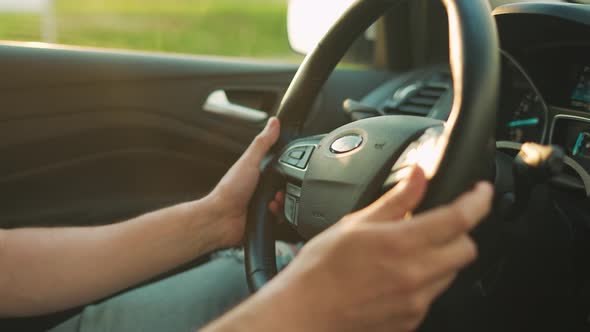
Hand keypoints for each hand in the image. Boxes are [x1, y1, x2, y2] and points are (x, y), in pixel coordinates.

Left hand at [207, 117, 279, 247]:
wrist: (222, 219)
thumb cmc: (230, 191)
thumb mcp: (249, 161)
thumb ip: (263, 143)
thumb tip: (273, 122)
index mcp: (259, 172)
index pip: (282, 166)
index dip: (290, 167)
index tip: (293, 167)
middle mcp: (262, 188)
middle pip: (287, 185)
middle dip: (288, 188)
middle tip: (279, 188)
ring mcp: (264, 204)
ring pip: (288, 202)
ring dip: (284, 202)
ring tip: (274, 200)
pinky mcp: (266, 219)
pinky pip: (283, 217)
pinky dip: (280, 214)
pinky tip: (271, 211)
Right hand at [253, 167, 492, 331]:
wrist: (304, 313)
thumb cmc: (320, 270)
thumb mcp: (355, 224)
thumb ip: (396, 200)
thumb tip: (418, 175)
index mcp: (401, 244)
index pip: (459, 219)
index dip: (478, 201)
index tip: (480, 192)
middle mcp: (415, 275)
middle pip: (466, 249)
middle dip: (460, 232)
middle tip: (438, 223)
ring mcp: (415, 301)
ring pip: (452, 273)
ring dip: (442, 257)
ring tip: (408, 251)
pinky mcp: (411, 320)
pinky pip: (433, 295)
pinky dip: (425, 280)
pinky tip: (397, 275)